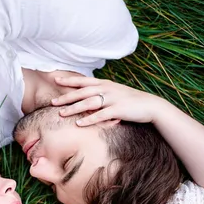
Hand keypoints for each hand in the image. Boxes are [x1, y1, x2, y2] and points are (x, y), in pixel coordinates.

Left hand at [50, 74, 164, 126]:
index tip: (56, 80)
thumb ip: (103, 93)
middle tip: (52, 102)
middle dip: (66, 97)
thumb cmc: (132, 101)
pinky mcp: (118, 110)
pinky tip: (79, 124)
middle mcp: (108, 89)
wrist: (151, 105)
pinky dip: (89, 119)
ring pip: (89, 103)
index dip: (70, 81)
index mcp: (106, 84)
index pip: (84, 81)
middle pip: (83, 92)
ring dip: (74, 109)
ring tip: (61, 114)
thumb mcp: (116, 93)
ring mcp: (113, 99)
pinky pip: (101, 115)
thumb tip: (89, 96)